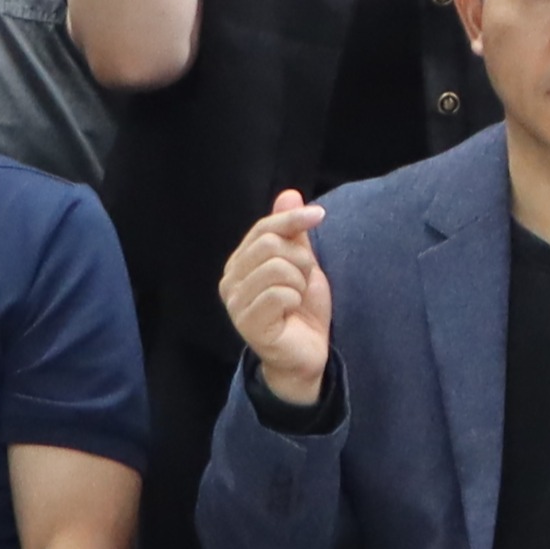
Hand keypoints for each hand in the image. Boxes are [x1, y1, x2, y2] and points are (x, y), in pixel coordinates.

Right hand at [221, 190, 333, 405]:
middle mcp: (229, 281)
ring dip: (299, 282)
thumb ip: (293, 233)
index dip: (292, 219)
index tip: (320, 215)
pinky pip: (279, 294)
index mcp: (239, 263)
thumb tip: (289, 195)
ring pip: (277, 268)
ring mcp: (235, 303)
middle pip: (270, 244)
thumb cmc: (302, 309)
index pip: (263, 228)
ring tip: (297, 298)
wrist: (306, 353)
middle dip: (300, 259)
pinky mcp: (247, 323)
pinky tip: (292, 312)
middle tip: (304, 281)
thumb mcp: (302, 264)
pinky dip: (296, 299)